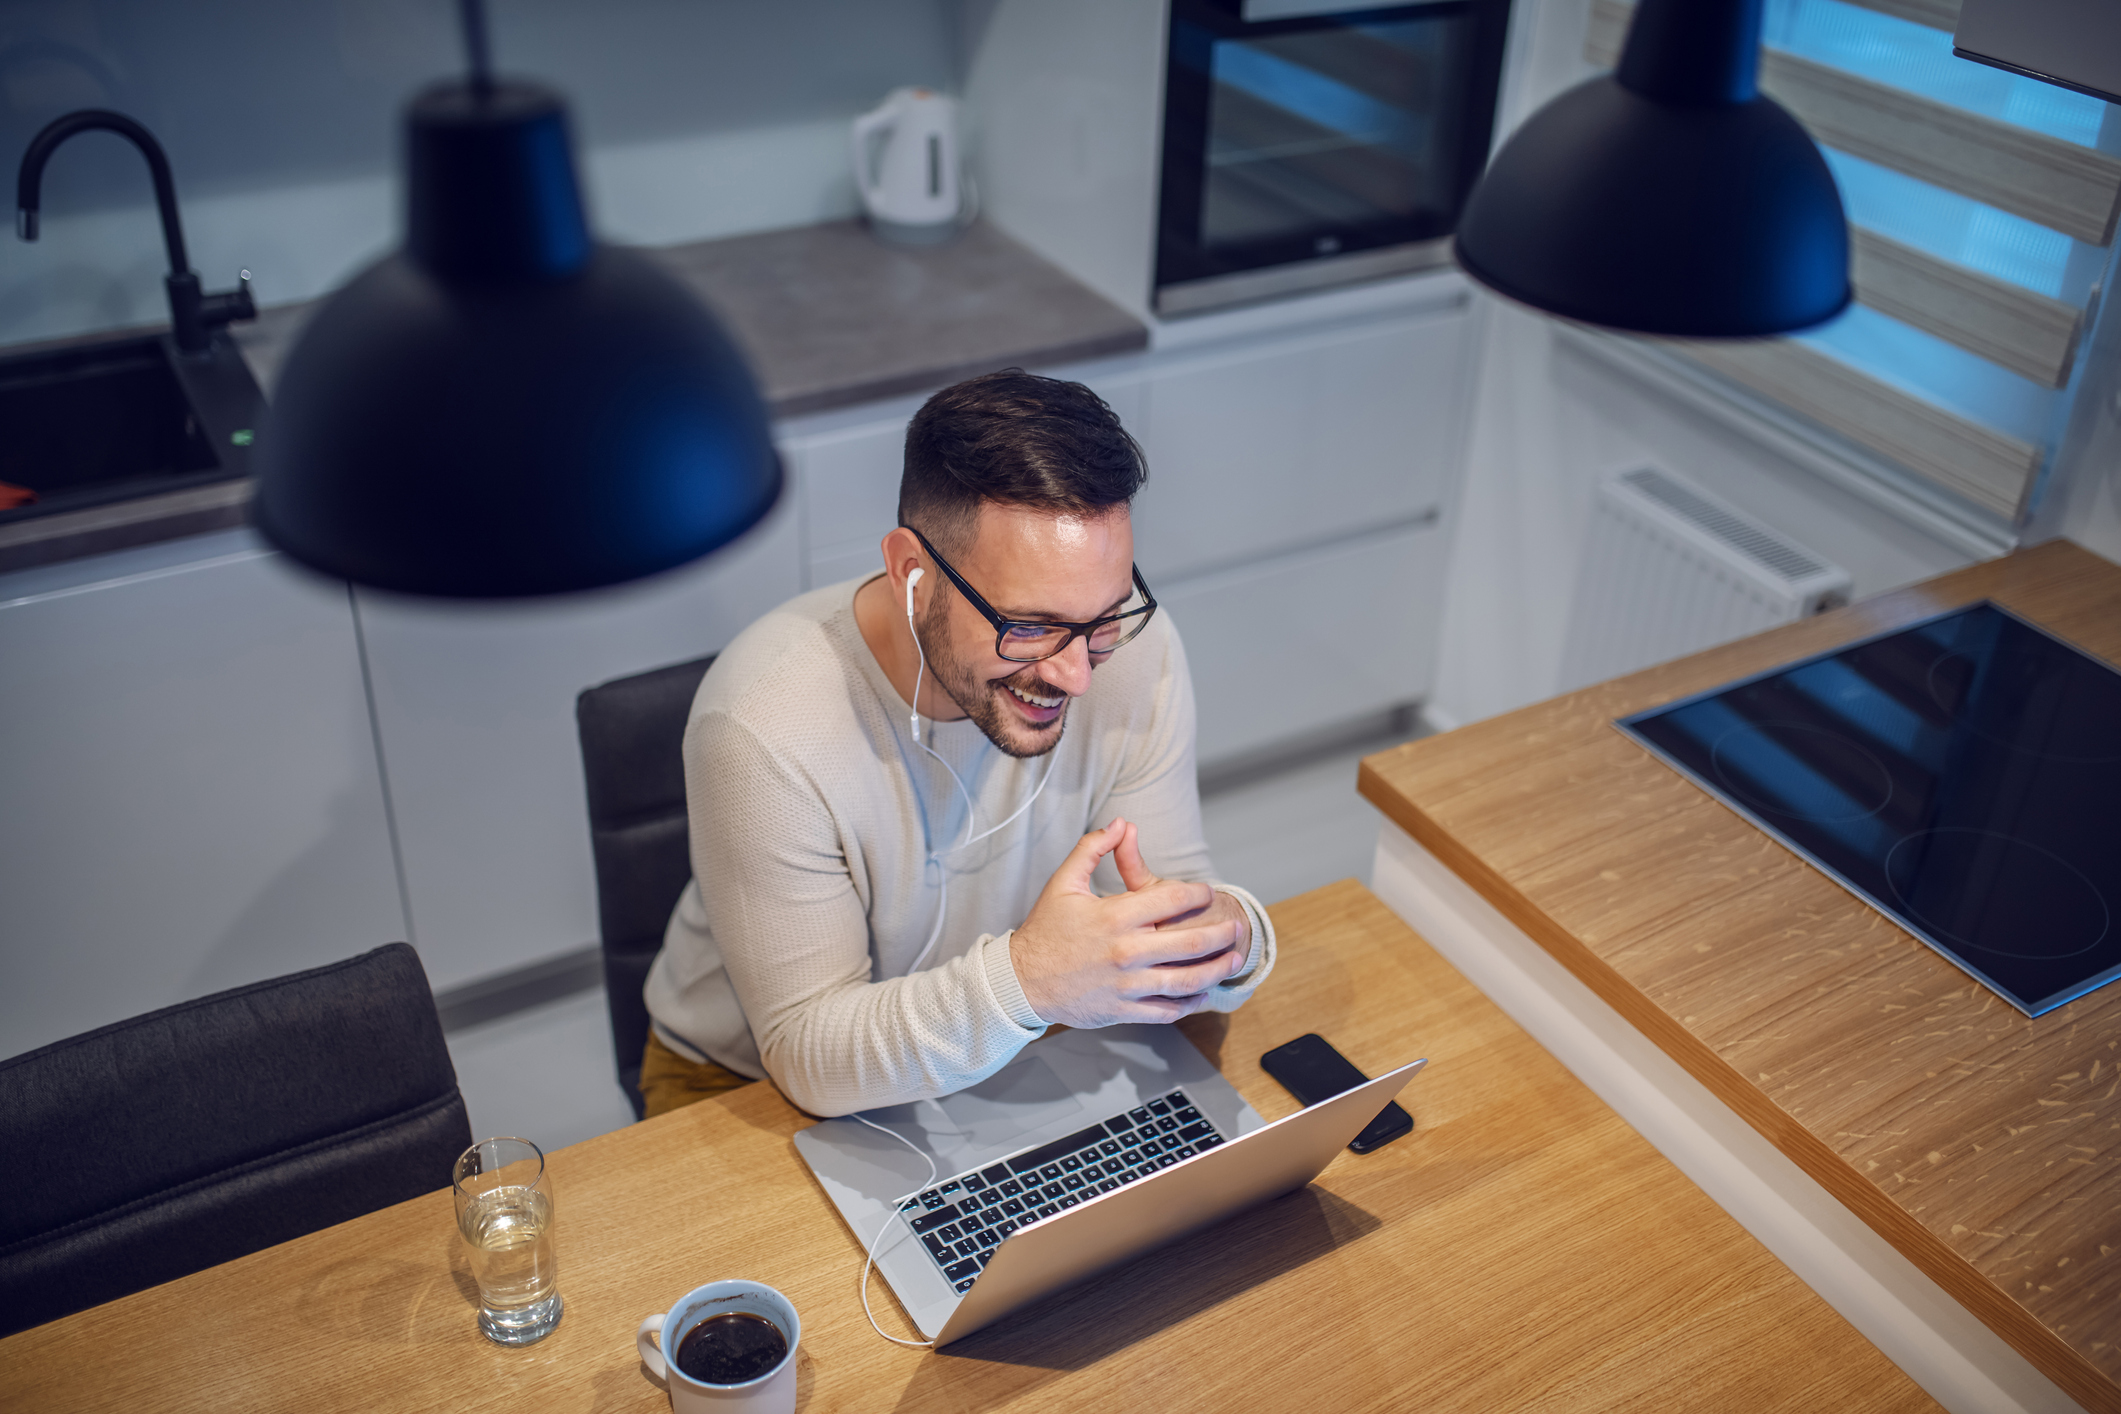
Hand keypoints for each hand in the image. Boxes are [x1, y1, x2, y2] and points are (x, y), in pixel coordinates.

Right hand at [1011, 819, 1249, 1028]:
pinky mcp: (1123, 1011)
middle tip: (1235, 928)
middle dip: (1220, 934)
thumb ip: (1093, 849)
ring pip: (1186, 981)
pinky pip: (1166, 1010)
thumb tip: (1122, 823)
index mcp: (1114, 916)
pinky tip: (1202, 992)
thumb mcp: (1064, 883)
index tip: (1207, 892)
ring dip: (1216, 970)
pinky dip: (1190, 1002)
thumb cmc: (1044, 930)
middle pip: (1190, 943)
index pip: (1172, 899)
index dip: (1197, 893)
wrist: (1021, 981)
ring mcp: (1126, 985)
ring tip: (1233, 960)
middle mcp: (1125, 951)